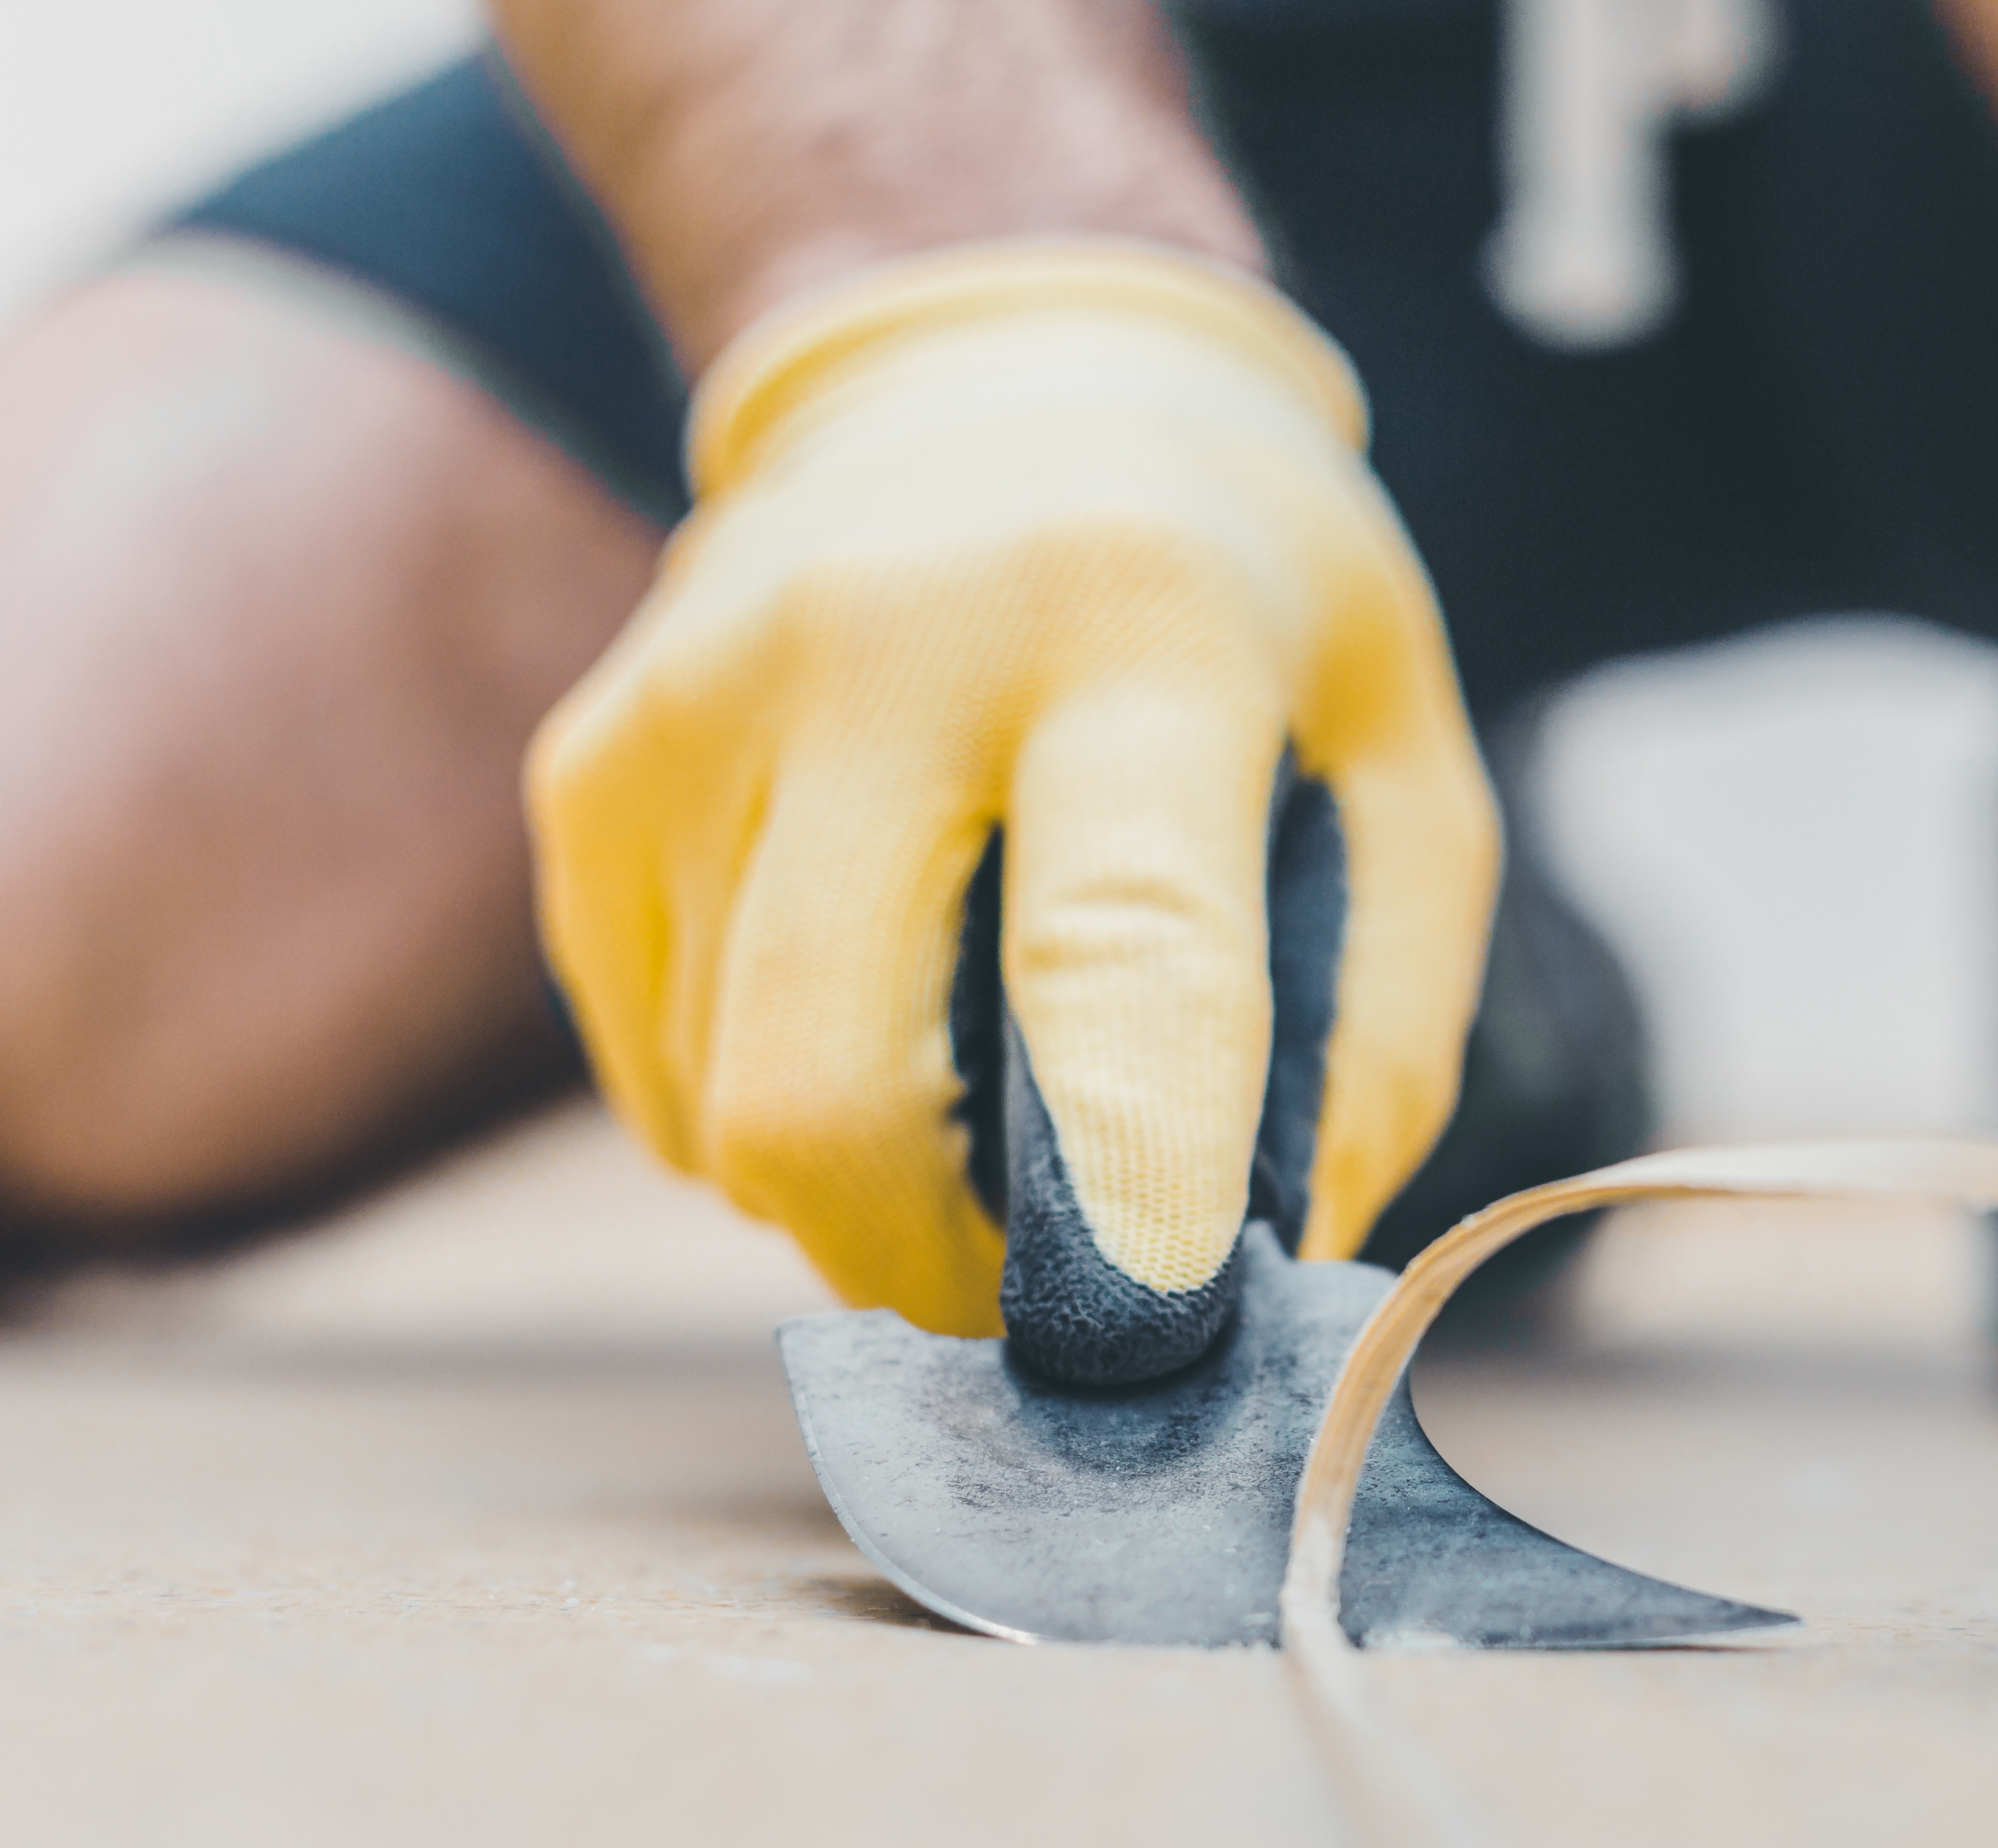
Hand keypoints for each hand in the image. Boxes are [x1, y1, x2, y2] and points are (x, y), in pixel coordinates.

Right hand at [528, 243, 1498, 1378]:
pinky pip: (658, 1068)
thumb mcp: (1408, 774)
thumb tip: (1260, 1284)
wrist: (995, 365)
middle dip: (934, 1270)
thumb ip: (1370, 1041)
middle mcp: (879, 649)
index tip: (1146, 1331)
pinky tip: (870, 999)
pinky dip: (765, 1111)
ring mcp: (694, 706)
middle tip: (1041, 1296)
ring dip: (862, 1191)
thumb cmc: (1252, 613)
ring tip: (976, 1082)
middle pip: (827, 1093)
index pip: (1111, 949)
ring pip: (728, 1113)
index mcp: (1136, 631)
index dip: (1124, 1175)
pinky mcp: (588, 771)